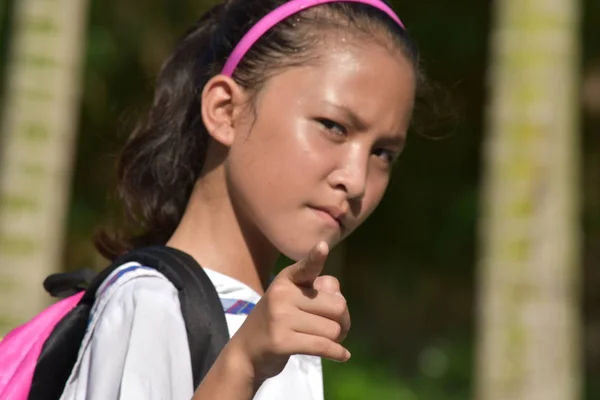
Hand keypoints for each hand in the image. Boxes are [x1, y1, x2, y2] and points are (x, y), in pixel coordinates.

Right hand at [228, 241, 350, 382]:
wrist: (246, 352)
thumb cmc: (276, 322)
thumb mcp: (291, 300)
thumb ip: (318, 291)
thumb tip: (338, 294)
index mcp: (286, 280)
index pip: (306, 267)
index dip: (316, 257)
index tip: (322, 247)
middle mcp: (282, 294)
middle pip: (337, 306)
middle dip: (344, 321)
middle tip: (338, 329)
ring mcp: (280, 318)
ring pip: (332, 329)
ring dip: (338, 339)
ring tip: (329, 341)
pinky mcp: (281, 341)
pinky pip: (322, 346)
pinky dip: (337, 352)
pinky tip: (343, 355)